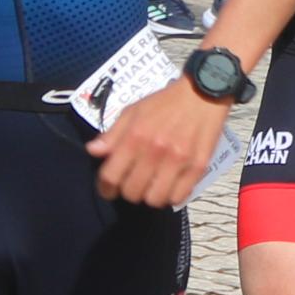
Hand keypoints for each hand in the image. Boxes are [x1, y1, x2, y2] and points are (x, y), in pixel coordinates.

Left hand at [88, 83, 225, 206]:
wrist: (201, 94)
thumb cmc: (164, 103)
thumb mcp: (132, 111)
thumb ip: (112, 134)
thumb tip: (93, 151)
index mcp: (135, 137)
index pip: (111, 176)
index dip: (105, 188)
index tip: (108, 190)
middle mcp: (155, 152)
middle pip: (132, 192)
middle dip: (128, 191)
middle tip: (133, 183)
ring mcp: (178, 162)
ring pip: (154, 200)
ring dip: (150, 196)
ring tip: (152, 186)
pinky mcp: (197, 168)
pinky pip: (178, 198)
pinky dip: (171, 196)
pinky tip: (170, 186)